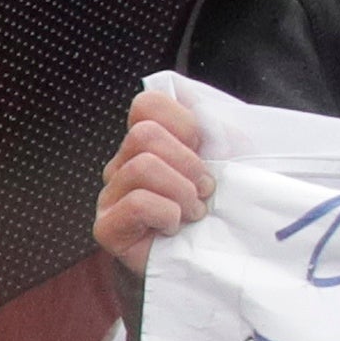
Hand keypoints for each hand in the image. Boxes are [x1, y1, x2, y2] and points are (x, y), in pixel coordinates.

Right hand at [95, 82, 213, 268]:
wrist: (229, 255)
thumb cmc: (231, 202)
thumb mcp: (230, 147)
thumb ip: (203, 112)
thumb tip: (172, 86)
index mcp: (150, 143)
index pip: (146, 105)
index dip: (184, 124)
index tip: (206, 151)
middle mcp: (124, 165)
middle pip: (143, 136)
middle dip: (187, 164)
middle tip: (205, 191)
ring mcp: (111, 196)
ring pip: (141, 167)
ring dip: (182, 192)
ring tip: (195, 213)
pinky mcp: (107, 229)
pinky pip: (136, 203)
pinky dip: (167, 214)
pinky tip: (175, 228)